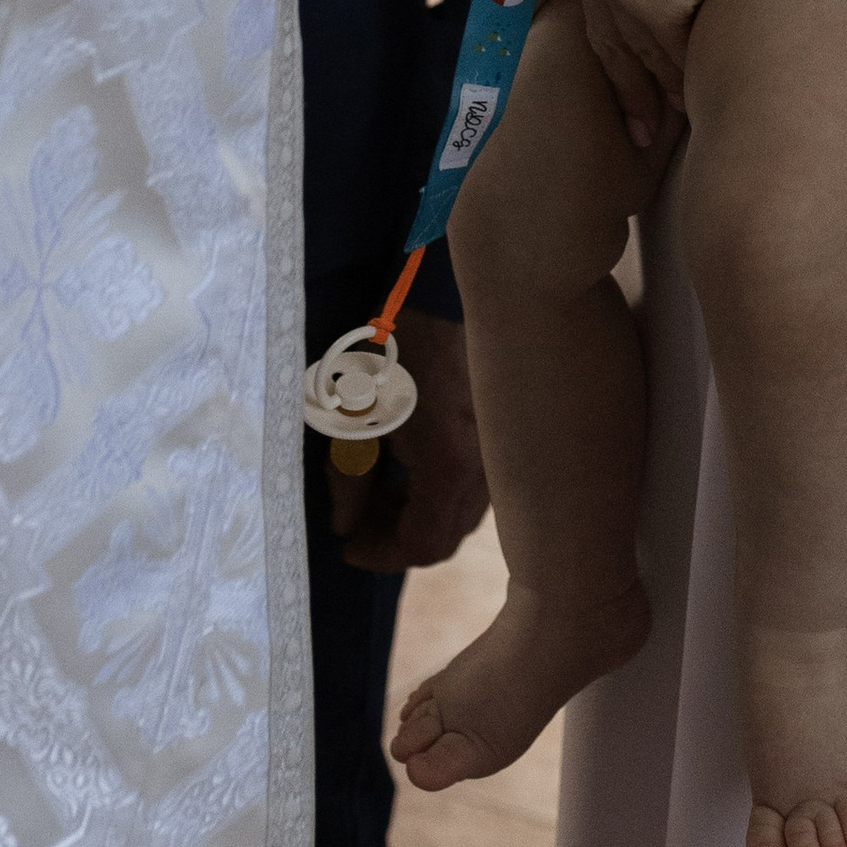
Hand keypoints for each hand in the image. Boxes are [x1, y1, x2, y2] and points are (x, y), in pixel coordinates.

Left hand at [324, 309, 486, 571]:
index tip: (347, 545)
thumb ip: (348, 481)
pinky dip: (438, 490)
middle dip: (398, 538)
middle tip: (358, 521)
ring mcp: (499, 447)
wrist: (434, 293)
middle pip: (446, 535)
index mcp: (448, 465)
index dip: (381, 554)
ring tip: (378, 491)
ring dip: (419, 515)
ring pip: (462, 511)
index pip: (423, 544)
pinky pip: (472, 483)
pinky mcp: (499, 430)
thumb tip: (347, 525)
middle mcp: (486, 465)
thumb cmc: (386, 349)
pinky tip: (408, 464)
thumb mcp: (350, 418)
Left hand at [552, 0, 811, 137]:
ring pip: (633, 47)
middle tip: (637, 122)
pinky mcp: (650, 1)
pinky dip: (684, 82)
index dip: (612, 6)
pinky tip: (696, 107)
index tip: (626, 37)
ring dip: (652, 89)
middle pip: (602, 23)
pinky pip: (669, 56)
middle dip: (623, 75)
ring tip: (667, 123)